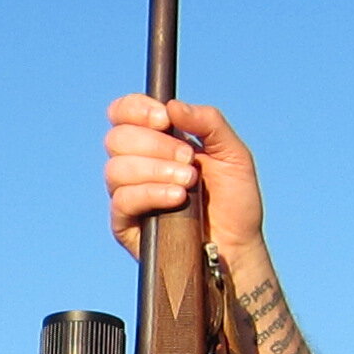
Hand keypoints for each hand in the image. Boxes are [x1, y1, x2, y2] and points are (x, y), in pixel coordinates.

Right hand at [104, 97, 265, 257]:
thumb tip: (172, 106)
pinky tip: (177, 198)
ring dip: (156, 170)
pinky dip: (150, 193)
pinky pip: (122, 200)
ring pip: (116, 169)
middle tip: (189, 160)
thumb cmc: (235, 201)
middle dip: (156, 145)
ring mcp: (129, 194)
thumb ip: (209, 121)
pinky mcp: (125, 223)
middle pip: (117, 138)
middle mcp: (137, 164)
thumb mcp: (233, 153)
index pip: (124, 113)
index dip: (135, 109)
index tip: (164, 119)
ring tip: (188, 182)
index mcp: (157, 140)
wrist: (237, 247)